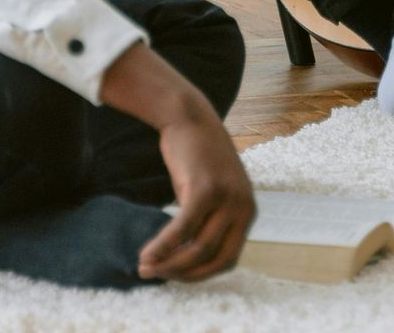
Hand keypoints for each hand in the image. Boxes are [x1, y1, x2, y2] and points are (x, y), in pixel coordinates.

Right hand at [139, 100, 256, 281]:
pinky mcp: (205, 189)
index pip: (227, 259)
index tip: (175, 275)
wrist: (192, 119)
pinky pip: (182, 229)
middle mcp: (243, 206)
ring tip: (145, 266)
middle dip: (182, 274)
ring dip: (169, 264)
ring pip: (197, 249)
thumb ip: (210, 223)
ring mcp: (227, 198)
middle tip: (155, 274)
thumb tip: (187, 262)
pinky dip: (162, 247)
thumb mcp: (214, 194)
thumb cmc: (198, 160)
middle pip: (212, 259)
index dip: (199, 274)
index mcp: (248, 211)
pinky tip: (146, 255)